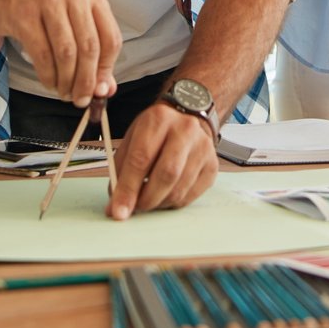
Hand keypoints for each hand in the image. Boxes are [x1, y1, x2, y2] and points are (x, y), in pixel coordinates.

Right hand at [0, 0, 121, 106]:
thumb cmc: (39, 8)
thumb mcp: (70, 24)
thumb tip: (105, 89)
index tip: (99, 89)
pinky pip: (42, 53)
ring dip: (67, 81)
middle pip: (89, 47)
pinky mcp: (24, 14)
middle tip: (80, 99)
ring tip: (64, 92)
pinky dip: (48, 75)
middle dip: (86, 81)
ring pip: (67, 52)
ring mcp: (49, 1)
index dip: (105, 70)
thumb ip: (92, 56)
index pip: (110, 39)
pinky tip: (49, 82)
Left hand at [108, 102, 217, 217]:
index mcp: (159, 119)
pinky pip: (190, 196)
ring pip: (178, 189)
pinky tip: (165, 194)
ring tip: (148, 199)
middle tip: (134, 209)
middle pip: (166, 174)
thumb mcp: (133, 138)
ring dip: (158, 203)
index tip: (118, 210)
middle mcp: (185, 130)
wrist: (188, 117)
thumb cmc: (157, 130)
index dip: (127, 188)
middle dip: (146, 200)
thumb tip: (116, 203)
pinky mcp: (212, 166)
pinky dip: (173, 202)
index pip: (141, 158)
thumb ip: (122, 168)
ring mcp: (203, 148)